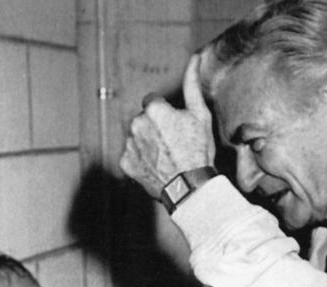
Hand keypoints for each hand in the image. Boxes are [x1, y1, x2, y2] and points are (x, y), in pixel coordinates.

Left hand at [120, 53, 215, 198]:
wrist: (189, 188)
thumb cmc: (197, 151)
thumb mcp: (200, 115)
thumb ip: (192, 85)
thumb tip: (194, 58)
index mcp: (153, 109)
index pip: (154, 103)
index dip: (166, 115)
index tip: (176, 129)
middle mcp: (136, 124)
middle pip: (144, 120)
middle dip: (155, 129)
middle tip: (172, 146)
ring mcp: (129, 145)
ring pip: (137, 138)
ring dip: (147, 144)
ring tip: (165, 158)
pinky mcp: (126, 163)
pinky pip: (131, 157)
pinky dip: (141, 161)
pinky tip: (156, 167)